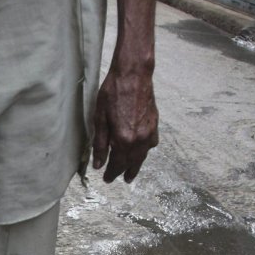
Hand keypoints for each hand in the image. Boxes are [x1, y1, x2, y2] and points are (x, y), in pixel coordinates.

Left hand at [91, 67, 158, 182]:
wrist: (134, 74)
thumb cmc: (113, 93)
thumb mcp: (100, 119)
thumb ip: (100, 144)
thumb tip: (99, 164)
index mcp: (123, 139)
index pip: (118, 164)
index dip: (112, 173)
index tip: (106, 179)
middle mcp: (139, 139)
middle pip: (132, 162)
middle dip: (124, 172)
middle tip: (119, 179)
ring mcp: (149, 132)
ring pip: (143, 155)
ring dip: (136, 165)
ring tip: (131, 172)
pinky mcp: (155, 124)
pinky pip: (151, 143)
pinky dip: (145, 150)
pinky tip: (141, 150)